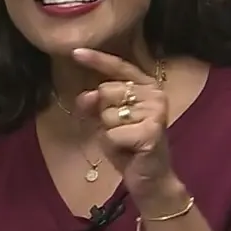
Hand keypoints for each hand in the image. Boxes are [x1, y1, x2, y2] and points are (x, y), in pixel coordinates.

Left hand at [71, 48, 180, 204]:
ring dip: (108, 133)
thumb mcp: (107, 121)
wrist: (150, 178)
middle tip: (119, 131)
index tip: (75, 52)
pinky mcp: (151, 131)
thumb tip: (87, 95)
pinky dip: (112, 146)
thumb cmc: (128, 147)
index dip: (97, 60)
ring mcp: (155, 111)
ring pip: (107, 114)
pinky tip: (129, 151)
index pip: (118, 67)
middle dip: (103, 114)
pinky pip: (112, 134)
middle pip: (106, 91)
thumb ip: (96, 104)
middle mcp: (154, 94)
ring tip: (124, 142)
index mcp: (146, 86)